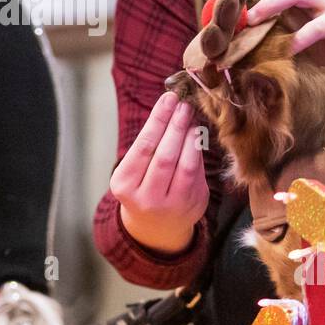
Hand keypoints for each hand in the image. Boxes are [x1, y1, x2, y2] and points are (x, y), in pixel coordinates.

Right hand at [110, 91, 208, 254]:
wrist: (155, 226)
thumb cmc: (142, 186)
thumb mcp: (133, 170)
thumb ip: (150, 144)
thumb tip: (171, 105)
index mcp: (125, 185)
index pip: (144, 147)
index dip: (158, 120)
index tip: (169, 98)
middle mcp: (147, 199)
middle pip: (165, 156)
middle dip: (176, 126)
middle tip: (184, 104)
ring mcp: (173, 206)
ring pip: (186, 166)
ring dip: (191, 137)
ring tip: (191, 118)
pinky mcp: (194, 207)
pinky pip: (199, 174)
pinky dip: (198, 152)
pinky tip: (197, 137)